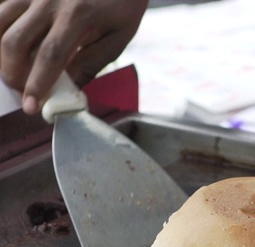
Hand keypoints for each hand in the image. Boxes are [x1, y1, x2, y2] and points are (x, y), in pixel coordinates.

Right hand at [0, 0, 147, 113]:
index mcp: (78, 15)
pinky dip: (0, 29)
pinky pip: (1, 9)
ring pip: (0, 23)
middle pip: (15, 42)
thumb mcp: (117, 38)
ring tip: (16, 69)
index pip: (50, 56)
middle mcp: (49, 0)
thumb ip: (90, 63)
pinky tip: (8, 46)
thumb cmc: (121, 5)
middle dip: (13, 73)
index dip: (37, 84)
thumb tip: (67, 91)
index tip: (32, 107)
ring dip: (2, 53)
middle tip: (23, 90)